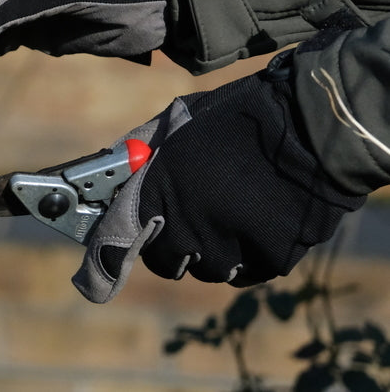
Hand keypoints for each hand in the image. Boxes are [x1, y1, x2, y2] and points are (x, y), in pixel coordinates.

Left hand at [72, 53, 367, 302]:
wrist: (309, 122)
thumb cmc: (235, 118)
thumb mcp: (174, 124)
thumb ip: (138, 157)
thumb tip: (112, 176)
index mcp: (155, 191)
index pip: (115, 244)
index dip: (101, 267)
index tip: (95, 284)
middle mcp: (185, 227)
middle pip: (164, 260)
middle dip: (170, 242)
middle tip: (192, 211)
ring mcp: (228, 248)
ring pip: (207, 268)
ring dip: (213, 247)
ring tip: (234, 204)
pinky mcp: (267, 260)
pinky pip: (247, 270)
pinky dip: (250, 252)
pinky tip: (260, 215)